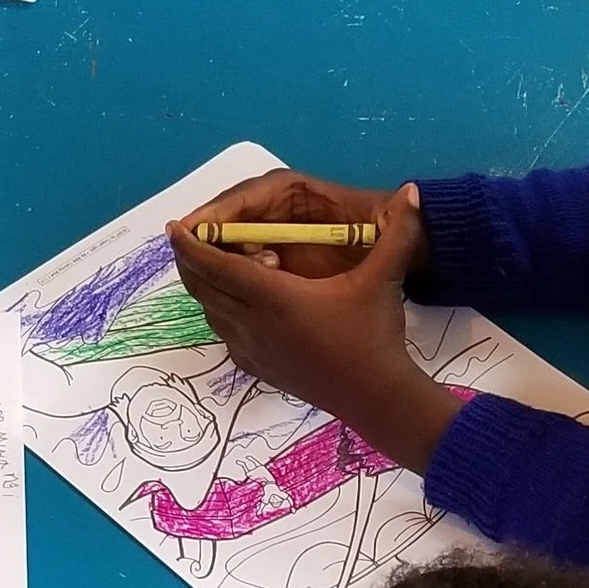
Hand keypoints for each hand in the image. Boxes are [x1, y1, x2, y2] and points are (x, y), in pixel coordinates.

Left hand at [168, 187, 458, 474]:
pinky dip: (219, 314)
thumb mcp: (385, 278)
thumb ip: (398, 231)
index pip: (216, 264)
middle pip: (202, 288)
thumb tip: (413, 189)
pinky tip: (234, 306)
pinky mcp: (259, 370)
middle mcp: (252, 323)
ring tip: (213, 267)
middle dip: (190, 261)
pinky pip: (224, 336)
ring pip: (209, 313)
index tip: (175, 227)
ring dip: (205, 288)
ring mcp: (252, 350)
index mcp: (273, 296)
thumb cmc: (374, 335)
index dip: (191, 244)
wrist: (376, 397)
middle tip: (189, 240)